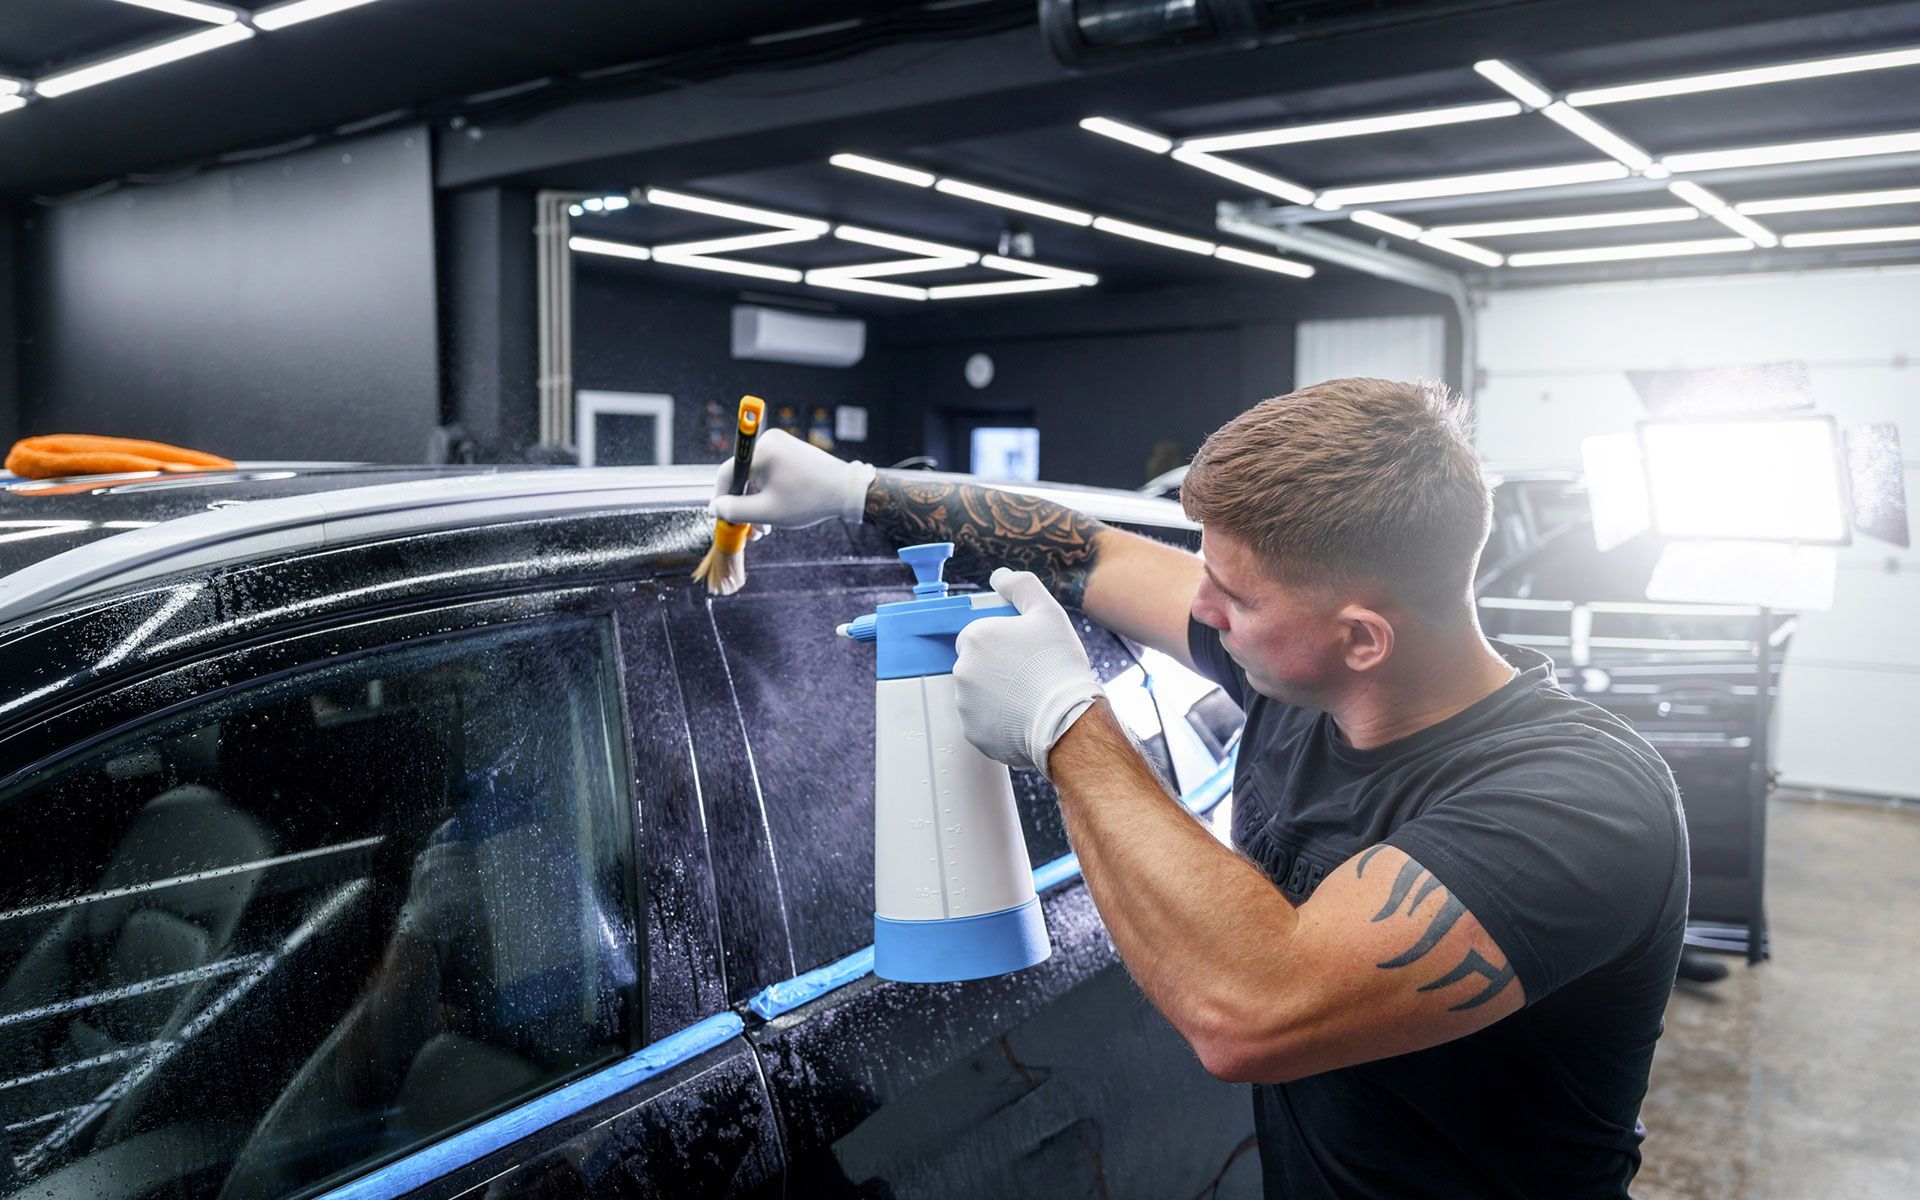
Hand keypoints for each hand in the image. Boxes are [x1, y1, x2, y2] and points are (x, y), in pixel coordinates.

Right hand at [711, 428, 875, 528]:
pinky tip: (776, 512)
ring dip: (757, 503)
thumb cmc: (808, 500)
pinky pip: (769, 473)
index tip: (723, 518)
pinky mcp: (791, 451)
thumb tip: (714, 507)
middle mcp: (768, 442)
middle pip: (743, 477)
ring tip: (766, 529)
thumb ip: (735, 511)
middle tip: (751, 532)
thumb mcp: (767, 512)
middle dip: (744, 506)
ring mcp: (781, 445)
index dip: (721, 498)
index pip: (727, 474)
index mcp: (760, 451)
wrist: (847, 490)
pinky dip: (769, 492)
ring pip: (757, 477)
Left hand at [954, 568, 1105, 775]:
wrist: (1066, 720)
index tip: (1021, 653)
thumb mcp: (1048, 612)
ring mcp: (965, 704)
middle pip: (975, 666)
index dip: (999, 643)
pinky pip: (982, 722)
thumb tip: (999, 576)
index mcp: (975, 637)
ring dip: (996, 695)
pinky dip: (998, 721)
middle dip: (996, 669)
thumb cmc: (1058, 664)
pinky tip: (1022, 718)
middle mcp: (962, 670)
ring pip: (977, 695)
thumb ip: (1021, 586)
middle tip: (1027, 676)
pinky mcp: (973, 732)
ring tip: (1028, 698)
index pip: (976, 637)